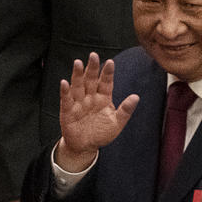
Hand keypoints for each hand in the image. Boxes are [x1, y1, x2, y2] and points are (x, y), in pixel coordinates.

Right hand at [56, 53, 138, 171]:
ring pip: (78, 86)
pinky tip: (65, 82)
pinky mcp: (67, 111)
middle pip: (91, 80)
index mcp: (103, 98)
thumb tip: (136, 97)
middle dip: (92, 68)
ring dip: (78, 75)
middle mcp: (90, 97)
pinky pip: (66, 100)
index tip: (111, 62)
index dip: (108, 73)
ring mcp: (78, 103)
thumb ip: (125, 110)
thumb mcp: (117, 123)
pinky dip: (65, 91)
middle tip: (93, 55)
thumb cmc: (102, 133)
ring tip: (78, 63)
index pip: (106, 82)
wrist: (86, 147)